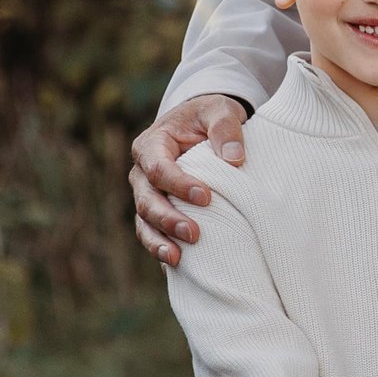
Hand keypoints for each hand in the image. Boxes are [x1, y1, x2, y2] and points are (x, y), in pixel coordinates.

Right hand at [129, 92, 250, 266]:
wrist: (201, 125)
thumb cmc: (209, 116)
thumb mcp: (220, 109)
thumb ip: (226, 128)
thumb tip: (235, 159)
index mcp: (152, 144)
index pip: (158, 168)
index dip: (178, 184)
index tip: (206, 197)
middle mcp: (142, 172)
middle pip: (146, 200)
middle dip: (167, 219)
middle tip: (194, 234)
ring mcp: (146, 194)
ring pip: (144, 222)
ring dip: (159, 241)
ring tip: (177, 258)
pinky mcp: (156, 211)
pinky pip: (153, 233)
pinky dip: (161, 248)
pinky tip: (176, 267)